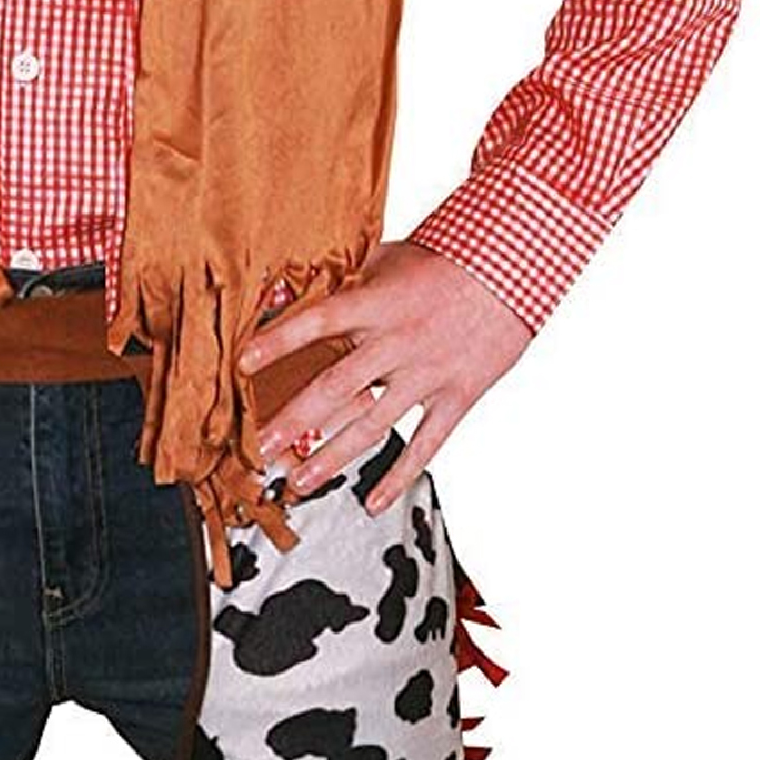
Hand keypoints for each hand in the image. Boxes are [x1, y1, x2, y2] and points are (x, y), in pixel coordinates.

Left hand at [234, 240, 530, 511]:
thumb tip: (298, 289)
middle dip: (292, 423)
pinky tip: (373, 502)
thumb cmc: (450, 259)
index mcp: (378, 304)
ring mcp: (428, 374)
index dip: (278, 341)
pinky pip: (426, 444)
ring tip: (298, 482)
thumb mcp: (393, 258)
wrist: (517, 269)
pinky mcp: (457, 396)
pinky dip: (400, 476)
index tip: (242, 364)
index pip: (317, 322)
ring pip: (372, 425)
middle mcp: (398, 343)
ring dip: (332, 457)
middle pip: (335, 389)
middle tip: (258, 452)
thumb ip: (349, 281)